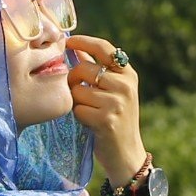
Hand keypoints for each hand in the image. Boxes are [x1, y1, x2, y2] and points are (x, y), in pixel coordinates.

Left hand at [62, 31, 144, 178]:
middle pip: (84, 69)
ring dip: (76, 101)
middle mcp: (125, 86)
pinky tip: (89, 123)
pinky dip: (78, 116)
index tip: (68, 42)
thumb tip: (75, 48)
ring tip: (88, 110)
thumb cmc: (115, 119)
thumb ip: (95, 69)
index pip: (104, 48)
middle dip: (73, 80)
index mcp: (128, 74)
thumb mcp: (112, 91)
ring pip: (78, 90)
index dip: (83, 41)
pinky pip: (78, 109)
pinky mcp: (107, 120)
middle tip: (75, 91)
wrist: (127, 154)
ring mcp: (117, 103)